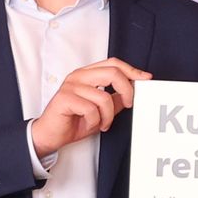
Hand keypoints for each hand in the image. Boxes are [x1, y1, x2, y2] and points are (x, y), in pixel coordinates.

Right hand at [30, 58, 146, 157]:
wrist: (51, 135)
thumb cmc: (74, 120)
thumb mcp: (101, 110)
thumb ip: (116, 99)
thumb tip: (134, 90)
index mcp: (87, 74)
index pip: (113, 63)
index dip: (132, 70)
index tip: (146, 79)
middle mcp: (78, 76)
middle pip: (113, 72)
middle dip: (127, 91)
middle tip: (128, 105)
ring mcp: (70, 86)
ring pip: (104, 96)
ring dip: (108, 116)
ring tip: (102, 123)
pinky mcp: (64, 98)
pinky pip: (91, 109)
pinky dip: (95, 121)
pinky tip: (90, 124)